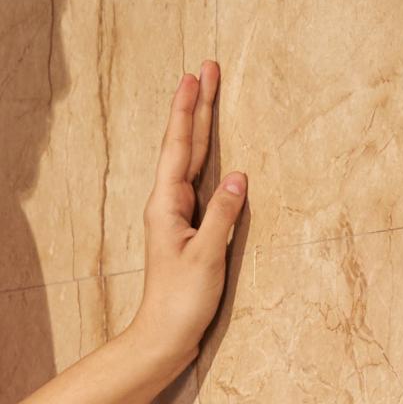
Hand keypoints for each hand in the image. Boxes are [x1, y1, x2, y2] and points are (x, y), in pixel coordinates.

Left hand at [128, 60, 246, 386]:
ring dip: (200, 125)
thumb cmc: (181, 301)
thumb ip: (223, 215)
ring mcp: (178, 214)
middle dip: (196, 105)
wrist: (163, 336)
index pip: (180, 147)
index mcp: (167, 205)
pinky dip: (207, 156)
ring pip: (191, 158)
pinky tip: (213, 148)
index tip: (196, 76)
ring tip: (206, 93)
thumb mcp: (206, 257)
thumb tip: (239, 175)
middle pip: (185, 144)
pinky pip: (200, 180)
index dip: (189, 110)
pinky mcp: (188, 228)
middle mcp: (168, 203)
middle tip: (206, 67)